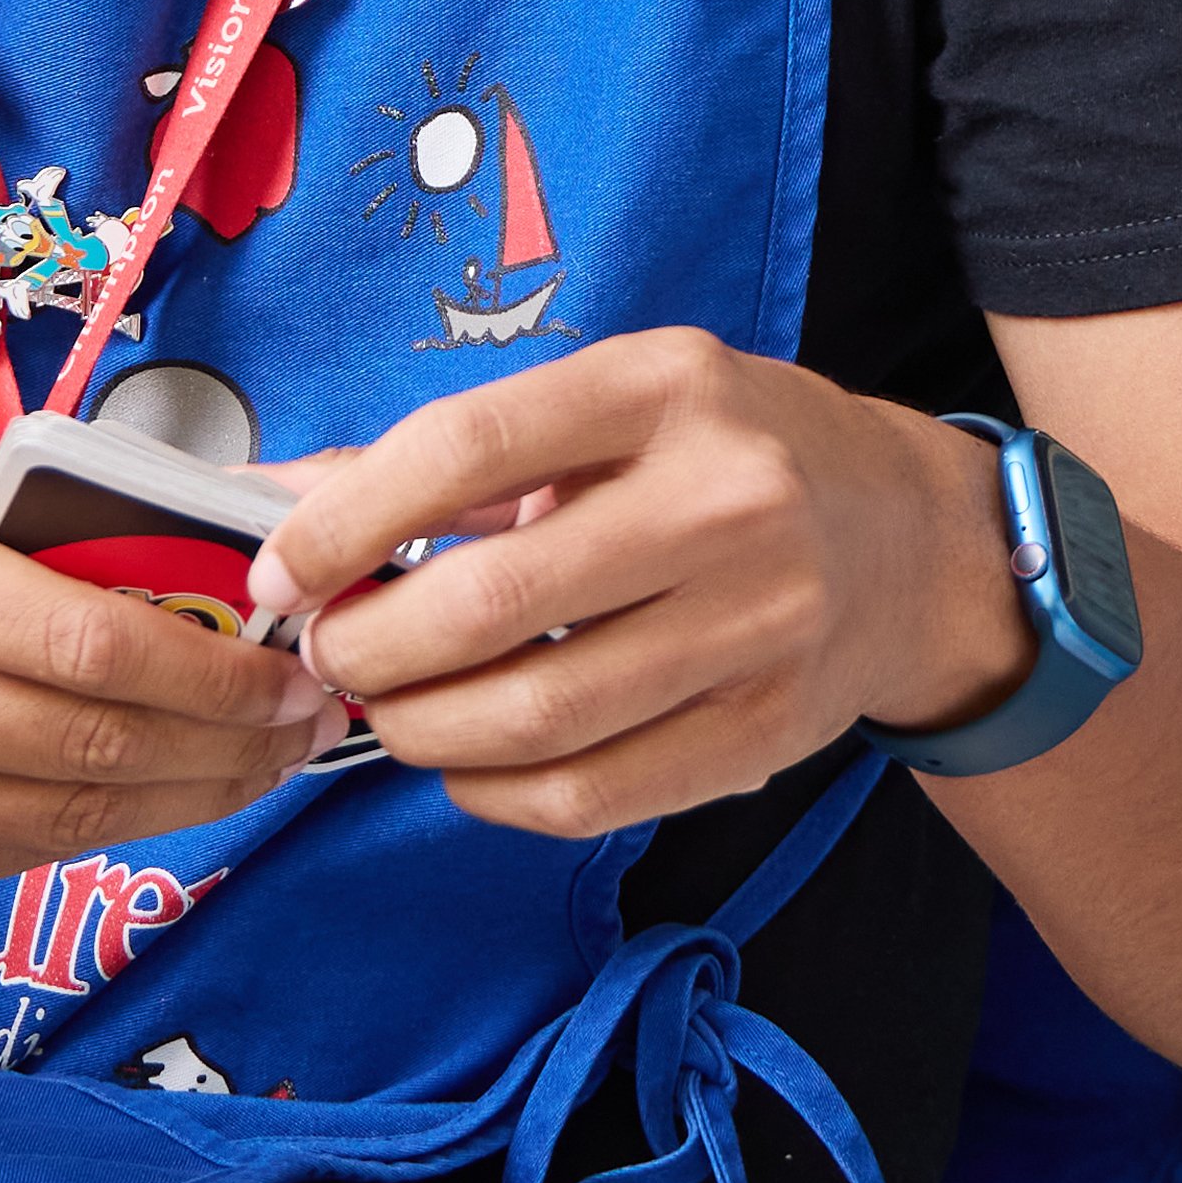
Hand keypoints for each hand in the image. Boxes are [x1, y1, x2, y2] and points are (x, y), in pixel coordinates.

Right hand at [0, 441, 337, 907]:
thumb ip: (24, 504)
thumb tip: (204, 517)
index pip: (85, 643)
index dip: (215, 671)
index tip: (292, 666)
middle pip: (88, 744)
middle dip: (226, 745)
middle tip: (303, 723)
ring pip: (58, 818)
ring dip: (181, 800)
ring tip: (251, 763)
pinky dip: (89, 827)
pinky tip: (142, 791)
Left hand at [249, 330, 1032, 834]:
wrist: (908, 540)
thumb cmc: (720, 458)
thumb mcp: (606, 410)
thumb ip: (446, 461)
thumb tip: (273, 502)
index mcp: (662, 388)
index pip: (467, 449)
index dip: (348, 521)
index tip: (283, 571)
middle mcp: (726, 498)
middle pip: (493, 602)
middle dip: (372, 646)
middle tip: (329, 656)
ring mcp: (760, 622)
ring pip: (537, 716)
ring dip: (421, 729)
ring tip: (386, 709)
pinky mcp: (770, 728)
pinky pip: (593, 794)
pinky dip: (494, 792)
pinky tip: (462, 761)